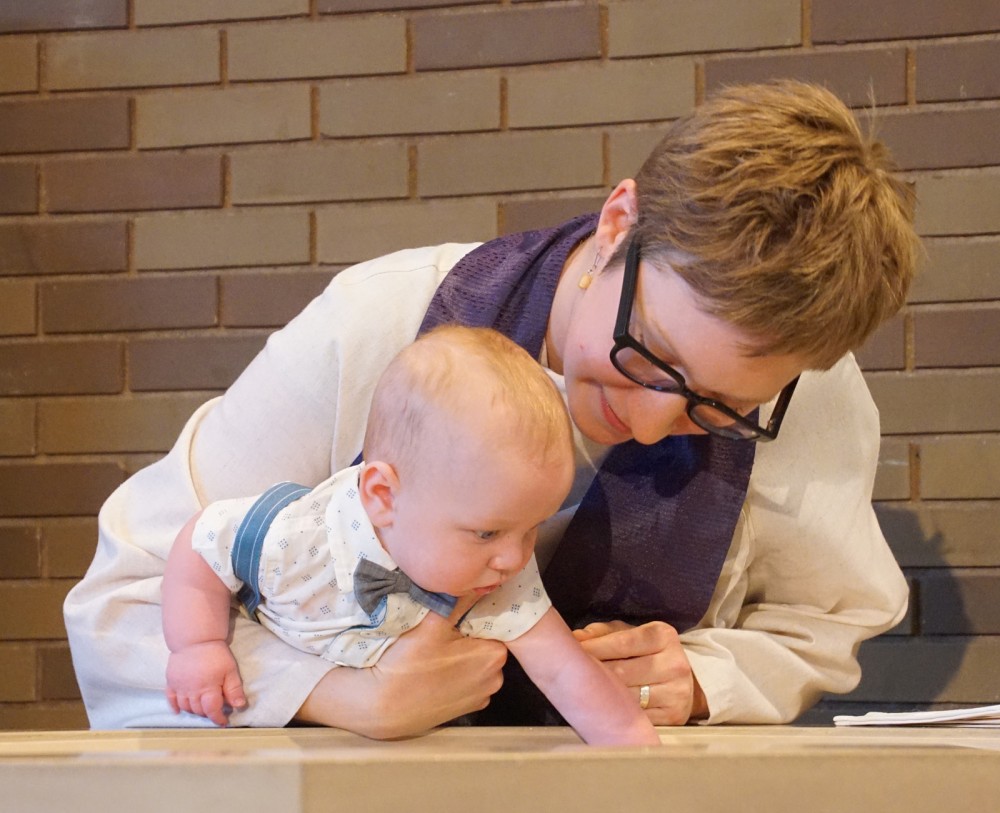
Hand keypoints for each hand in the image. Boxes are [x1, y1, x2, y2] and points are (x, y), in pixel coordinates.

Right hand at [166, 641, 246, 726]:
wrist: (195, 639)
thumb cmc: (216, 654)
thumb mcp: (230, 670)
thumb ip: (234, 689)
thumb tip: (239, 706)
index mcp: (208, 688)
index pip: (212, 710)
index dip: (218, 718)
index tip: (224, 722)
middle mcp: (192, 691)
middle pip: (199, 710)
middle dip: (208, 713)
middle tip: (215, 710)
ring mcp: (180, 687)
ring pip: (185, 707)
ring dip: (194, 711)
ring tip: (202, 708)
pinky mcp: (171, 681)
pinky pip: (170, 699)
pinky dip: (174, 706)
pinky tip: (178, 711)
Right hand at [297, 611, 507, 738]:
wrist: (382, 707)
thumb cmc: (409, 663)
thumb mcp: (434, 623)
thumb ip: (461, 599)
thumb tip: (480, 579)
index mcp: (495, 655)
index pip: (493, 622)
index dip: (473, 613)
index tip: (452, 611)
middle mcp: (496, 678)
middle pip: (484, 642)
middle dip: (467, 633)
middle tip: (440, 628)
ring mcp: (481, 697)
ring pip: (474, 661)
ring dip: (460, 653)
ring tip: (433, 648)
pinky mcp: (465, 709)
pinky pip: (465, 680)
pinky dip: (454, 672)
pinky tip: (433, 668)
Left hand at [573, 620, 705, 725]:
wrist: (685, 683)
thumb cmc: (648, 654)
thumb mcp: (631, 635)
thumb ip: (603, 633)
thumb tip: (576, 638)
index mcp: (663, 636)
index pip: (621, 642)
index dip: (593, 648)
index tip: (572, 653)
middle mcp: (674, 663)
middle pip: (621, 671)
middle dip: (593, 673)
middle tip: (570, 674)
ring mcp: (676, 692)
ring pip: (626, 697)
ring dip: (602, 696)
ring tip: (584, 692)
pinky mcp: (674, 717)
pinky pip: (636, 716)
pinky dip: (617, 714)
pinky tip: (605, 709)